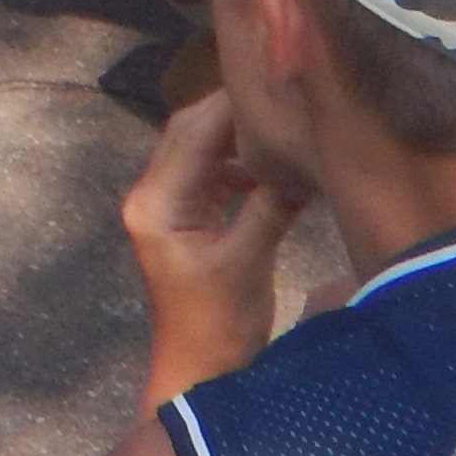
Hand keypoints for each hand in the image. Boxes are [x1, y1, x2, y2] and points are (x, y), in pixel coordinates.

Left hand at [117, 91, 298, 400]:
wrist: (198, 376)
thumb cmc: (218, 329)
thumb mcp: (247, 263)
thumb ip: (270, 206)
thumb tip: (304, 158)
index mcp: (155, 203)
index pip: (194, 134)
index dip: (234, 106)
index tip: (276, 80)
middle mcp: (151, 197)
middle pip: (192, 132)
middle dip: (235, 112)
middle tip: (285, 92)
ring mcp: (165, 208)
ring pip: (202, 149)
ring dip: (239, 137)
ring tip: (284, 124)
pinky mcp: (184, 220)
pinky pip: (210, 174)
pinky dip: (239, 164)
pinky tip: (271, 167)